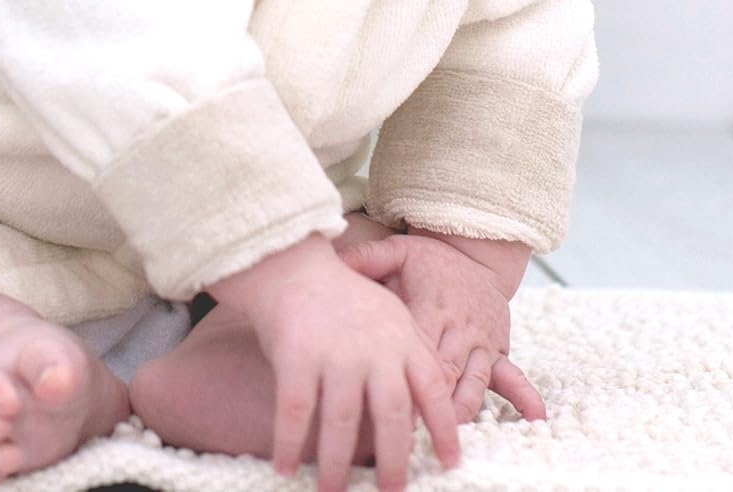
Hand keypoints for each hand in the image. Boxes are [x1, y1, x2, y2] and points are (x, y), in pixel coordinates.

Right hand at [212, 235, 458, 491]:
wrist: (291, 264)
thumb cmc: (344, 295)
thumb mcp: (392, 313)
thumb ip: (417, 352)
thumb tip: (438, 399)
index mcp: (401, 339)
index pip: (433, 390)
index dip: (444, 429)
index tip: (448, 462)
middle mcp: (373, 348)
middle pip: (391, 416)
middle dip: (393, 462)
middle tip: (391, 491)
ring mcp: (334, 353)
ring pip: (341, 423)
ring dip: (335, 466)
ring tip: (332, 491)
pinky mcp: (296, 355)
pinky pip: (294, 412)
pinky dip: (289, 444)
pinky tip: (284, 467)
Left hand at [340, 233, 545, 425]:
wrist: (475, 254)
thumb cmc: (429, 260)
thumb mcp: (397, 250)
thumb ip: (366, 259)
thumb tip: (335, 263)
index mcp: (430, 305)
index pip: (416, 344)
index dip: (402, 372)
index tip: (385, 399)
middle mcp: (458, 327)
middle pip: (443, 371)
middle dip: (428, 401)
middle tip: (407, 432)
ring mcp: (481, 341)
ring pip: (472, 382)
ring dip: (461, 409)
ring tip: (448, 436)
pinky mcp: (498, 350)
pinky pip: (513, 376)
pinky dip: (523, 397)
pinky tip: (534, 419)